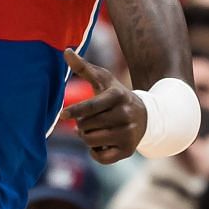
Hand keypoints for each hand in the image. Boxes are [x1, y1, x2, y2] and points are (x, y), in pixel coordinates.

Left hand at [60, 50, 146, 164]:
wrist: (145, 116)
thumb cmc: (115, 96)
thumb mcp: (103, 80)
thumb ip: (83, 67)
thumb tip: (66, 51)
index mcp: (117, 95)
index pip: (91, 106)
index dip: (74, 111)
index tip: (62, 115)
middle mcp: (125, 115)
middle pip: (86, 126)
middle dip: (81, 124)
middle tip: (89, 120)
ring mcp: (128, 134)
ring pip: (91, 141)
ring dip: (87, 137)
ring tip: (95, 130)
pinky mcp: (128, 150)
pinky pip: (100, 158)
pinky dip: (95, 152)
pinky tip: (102, 144)